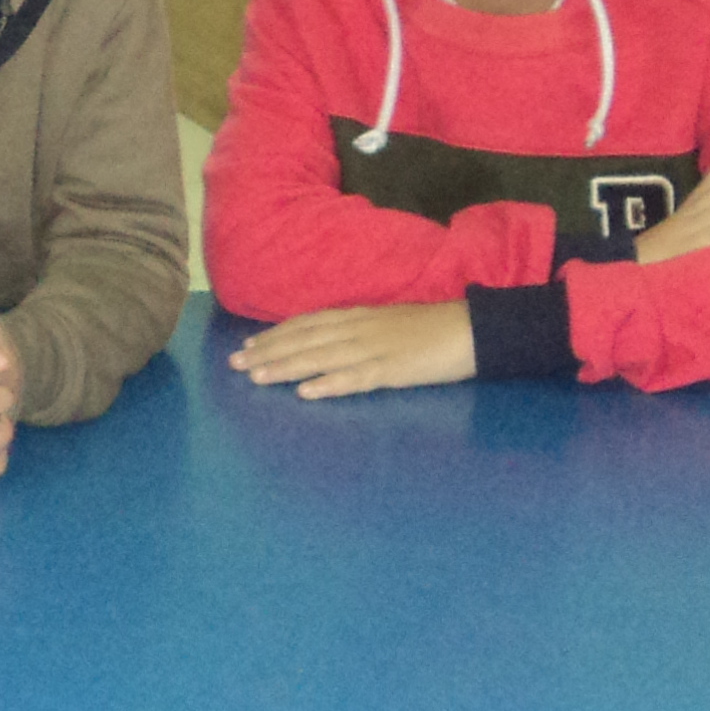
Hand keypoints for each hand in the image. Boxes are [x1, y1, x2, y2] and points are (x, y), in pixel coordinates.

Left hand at [228, 299, 479, 398]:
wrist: (474, 329)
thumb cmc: (432, 328)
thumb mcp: (387, 323)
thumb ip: (358, 330)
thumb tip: (329, 340)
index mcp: (358, 317)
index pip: (308, 324)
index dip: (277, 334)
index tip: (248, 345)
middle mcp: (359, 329)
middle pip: (305, 340)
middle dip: (269, 352)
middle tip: (235, 365)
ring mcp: (375, 349)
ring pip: (322, 358)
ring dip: (287, 368)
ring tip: (257, 377)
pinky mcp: (394, 370)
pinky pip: (356, 378)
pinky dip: (330, 385)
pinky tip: (307, 393)